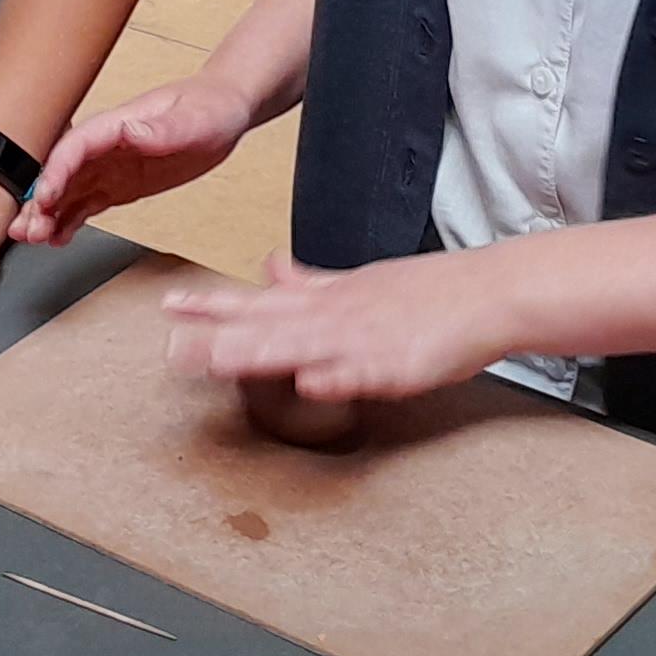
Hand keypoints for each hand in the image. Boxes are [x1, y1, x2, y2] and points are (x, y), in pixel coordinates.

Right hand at [12, 73, 256, 244]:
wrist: (225, 111)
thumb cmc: (210, 106)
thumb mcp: (193, 118)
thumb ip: (162, 129)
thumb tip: (129, 132)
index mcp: (117, 125)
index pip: (76, 147)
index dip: (55, 172)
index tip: (44, 198)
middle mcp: (107, 147)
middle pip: (62, 173)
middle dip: (40, 201)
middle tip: (27, 229)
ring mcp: (111, 166)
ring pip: (69, 192)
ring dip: (48, 214)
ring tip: (33, 238)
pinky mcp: (120, 185)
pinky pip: (87, 203)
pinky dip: (70, 220)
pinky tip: (57, 237)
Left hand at [159, 248, 511, 403]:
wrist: (486, 293)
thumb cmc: (425, 293)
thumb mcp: (357, 282)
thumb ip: (310, 283)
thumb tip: (270, 269)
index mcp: (324, 300)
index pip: (257, 302)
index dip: (211, 304)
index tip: (168, 304)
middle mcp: (335, 317)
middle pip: (266, 328)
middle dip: (218, 337)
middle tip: (170, 347)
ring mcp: (364, 340)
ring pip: (302, 348)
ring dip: (258, 354)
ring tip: (216, 361)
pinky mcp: (397, 365)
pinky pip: (362, 374)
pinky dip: (336, 378)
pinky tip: (310, 385)